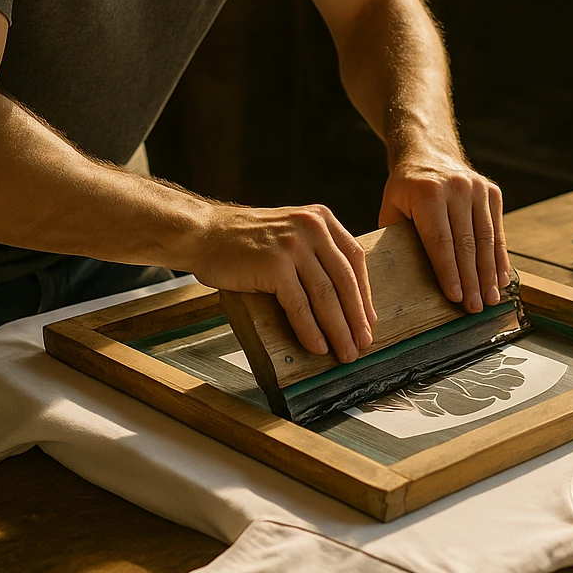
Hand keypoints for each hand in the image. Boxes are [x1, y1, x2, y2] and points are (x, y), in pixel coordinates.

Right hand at [188, 203, 375, 362]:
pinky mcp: (274, 265)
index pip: (354, 259)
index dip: (364, 293)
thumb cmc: (245, 241)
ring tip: (345, 352)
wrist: (204, 233)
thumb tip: (344, 300)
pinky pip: (299, 305)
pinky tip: (317, 346)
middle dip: (356, 317)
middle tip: (363, 344)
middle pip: (345, 280)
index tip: (369, 320)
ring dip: (338, 329)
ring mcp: (292, 245)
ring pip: (325, 295)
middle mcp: (312, 227)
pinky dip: (310, 330)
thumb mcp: (290, 232)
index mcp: (321, 219)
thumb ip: (316, 252)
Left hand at [379, 150, 509, 313]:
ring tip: (492, 299)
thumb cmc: (406, 189)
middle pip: (466, 243)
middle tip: (476, 308)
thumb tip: (398, 279)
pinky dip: (500, 257)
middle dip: (472, 280)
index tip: (455, 297)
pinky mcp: (492, 191)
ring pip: (486, 238)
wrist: (427, 152)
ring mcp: (477, 188)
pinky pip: (497, 230)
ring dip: (490, 273)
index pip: (440, 240)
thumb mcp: (391, 207)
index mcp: (427, 193)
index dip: (448, 271)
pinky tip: (501, 278)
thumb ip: (396, 238)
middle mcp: (456, 187)